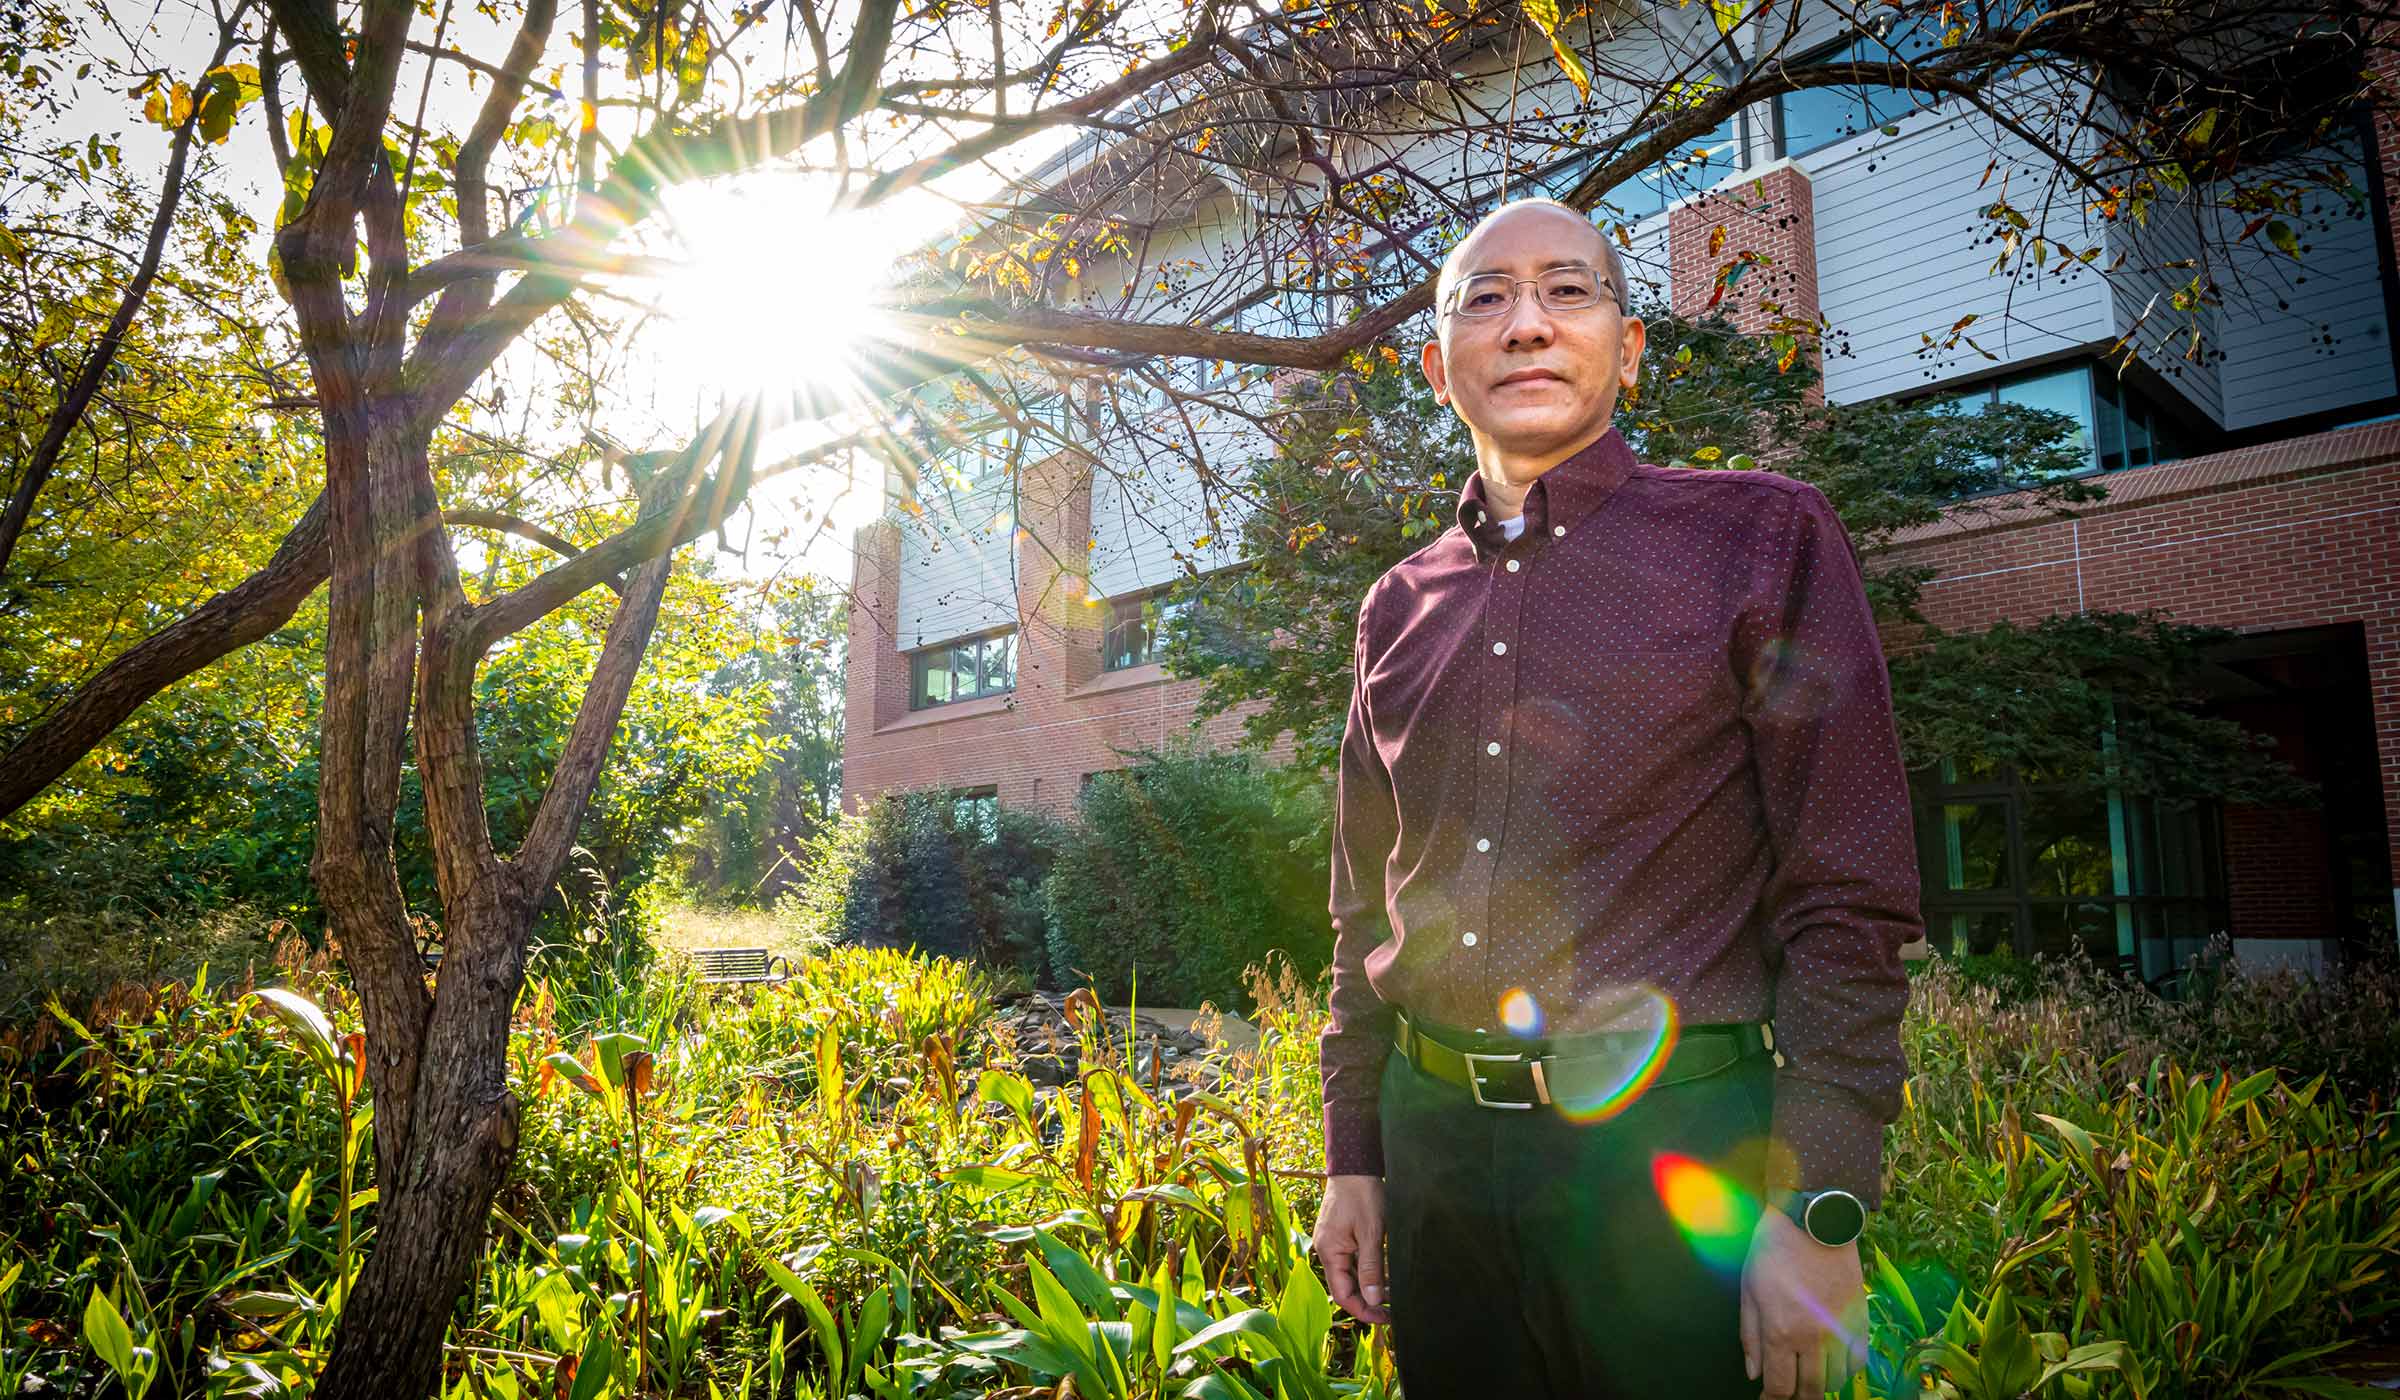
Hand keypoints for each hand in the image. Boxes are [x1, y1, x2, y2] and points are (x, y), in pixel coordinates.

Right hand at [1312, 1174, 1390, 1324]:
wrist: (1355, 1164)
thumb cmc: (1362, 1194)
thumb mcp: (1371, 1233)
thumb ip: (1371, 1268)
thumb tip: (1373, 1300)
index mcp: (1329, 1252)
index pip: (1342, 1295)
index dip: (1363, 1310)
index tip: (1386, 1317)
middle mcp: (1327, 1250)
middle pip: (1345, 1287)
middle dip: (1368, 1300)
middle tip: (1394, 1308)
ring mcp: (1333, 1242)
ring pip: (1350, 1274)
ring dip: (1369, 1286)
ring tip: (1393, 1292)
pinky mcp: (1341, 1235)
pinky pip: (1352, 1261)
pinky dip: (1368, 1270)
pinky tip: (1385, 1273)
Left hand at [1739, 1206, 1867, 1397]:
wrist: (1814, 1222)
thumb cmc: (1773, 1251)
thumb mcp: (1749, 1291)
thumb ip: (1751, 1337)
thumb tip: (1754, 1374)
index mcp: (1781, 1331)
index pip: (1780, 1387)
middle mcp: (1814, 1338)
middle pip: (1811, 1390)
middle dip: (1797, 1398)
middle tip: (1789, 1393)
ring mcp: (1841, 1330)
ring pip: (1836, 1380)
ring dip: (1820, 1384)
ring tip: (1808, 1374)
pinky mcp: (1860, 1320)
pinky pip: (1858, 1361)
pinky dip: (1845, 1369)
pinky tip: (1831, 1361)